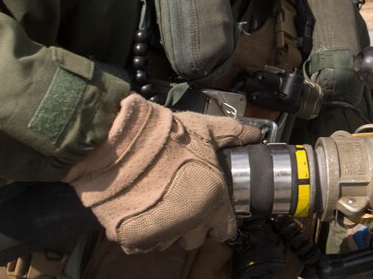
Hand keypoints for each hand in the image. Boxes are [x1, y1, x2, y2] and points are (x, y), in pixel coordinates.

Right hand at [63, 94, 260, 252]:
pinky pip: (144, 243)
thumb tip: (256, 135)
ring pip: (170, 241)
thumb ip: (233, 135)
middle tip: (181, 200)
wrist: (116, 141)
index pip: (226, 229)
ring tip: (158, 203)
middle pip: (197, 237)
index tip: (209, 206)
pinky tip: (140, 209)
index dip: (218, 217)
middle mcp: (192, 221)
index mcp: (214, 197)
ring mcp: (162, 233)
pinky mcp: (134, 239)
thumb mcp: (205, 128)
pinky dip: (142, 232)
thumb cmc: (163, 134)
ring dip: (168, 228)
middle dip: (193, 223)